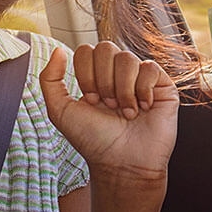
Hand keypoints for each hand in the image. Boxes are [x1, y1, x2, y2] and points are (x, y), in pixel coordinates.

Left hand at [39, 43, 178, 184]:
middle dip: (102, 80)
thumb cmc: (93, 140)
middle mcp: (117, 74)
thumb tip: (57, 50)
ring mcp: (140, 78)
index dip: (86, 74)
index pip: (86, 51)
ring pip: (127, 58)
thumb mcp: (60, 111)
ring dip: (122, 89)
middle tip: (108, 105)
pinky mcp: (162, 86)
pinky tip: (143, 108)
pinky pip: (150, 68)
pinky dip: (143, 90)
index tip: (91, 101)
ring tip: (125, 111)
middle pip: (106, 48)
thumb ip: (50, 80)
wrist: (122, 163)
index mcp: (94, 76)